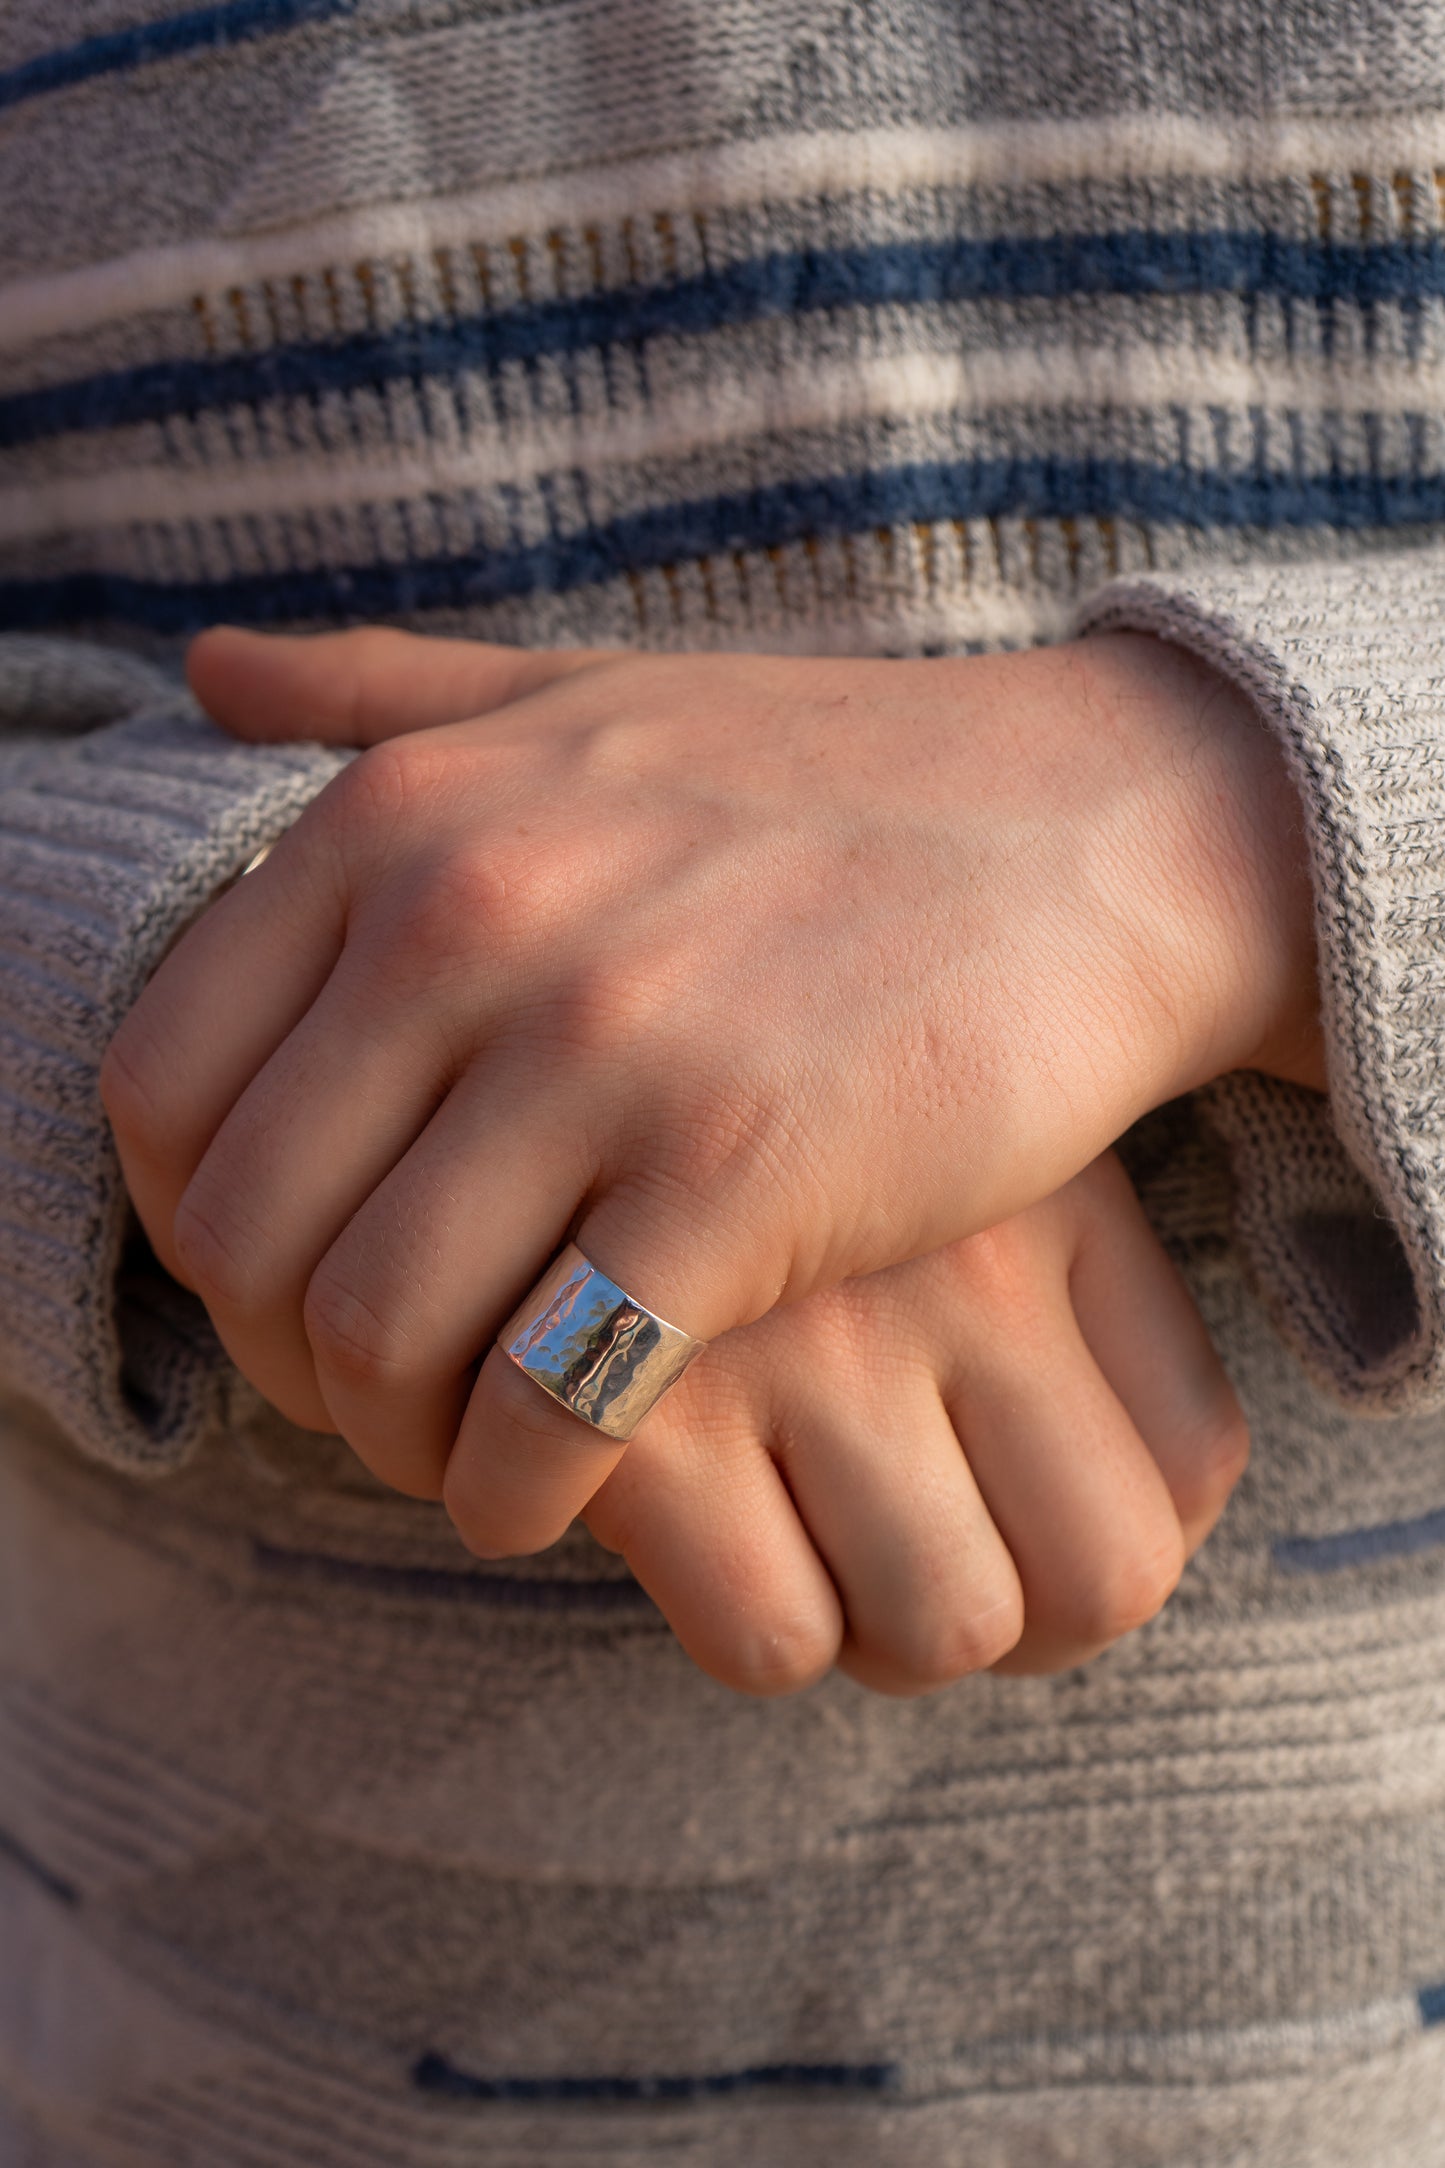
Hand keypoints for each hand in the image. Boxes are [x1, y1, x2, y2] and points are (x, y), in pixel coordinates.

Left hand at [99, 625, 1316, 1563]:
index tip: (275, 1284)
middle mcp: (474, 919)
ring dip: (386, 1440)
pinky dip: (511, 1484)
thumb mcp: (582, 690)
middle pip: (250, 1234)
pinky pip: (546, 1396)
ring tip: (450, 1452)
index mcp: (406, 816)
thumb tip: (202, 671)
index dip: (186, 1226)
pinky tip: (543, 1491)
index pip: (164, 1086)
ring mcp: (609, 1051)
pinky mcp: (742, 1178)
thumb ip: (379, 690)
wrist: (1089, 832)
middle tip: (361, 1400)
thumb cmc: (827, 780)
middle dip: (279, 1361)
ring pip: (378, 1332)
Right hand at [582, 1148, 1247, 1694]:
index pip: (1192, 1469)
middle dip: (996, 1603)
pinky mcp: (657, 1420)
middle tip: (890, 1553)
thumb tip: (1133, 1531)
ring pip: (942, 1629)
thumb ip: (1051, 1299)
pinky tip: (692, 1533)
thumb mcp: (939, 1145)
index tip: (1007, 1520)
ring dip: (868, 1624)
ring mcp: (820, 1345)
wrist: (519, 1012)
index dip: (1104, 1540)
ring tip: (787, 1538)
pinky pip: (771, 1633)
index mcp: (1055, 1204)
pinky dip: (741, 1620)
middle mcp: (965, 1272)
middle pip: (1098, 1584)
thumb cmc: (752, 1113)